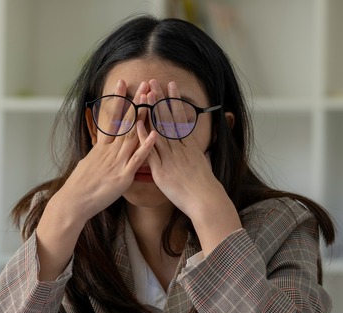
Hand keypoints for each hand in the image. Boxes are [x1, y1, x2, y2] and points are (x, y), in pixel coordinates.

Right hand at [54, 80, 155, 222]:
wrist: (73, 202)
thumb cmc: (80, 186)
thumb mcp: (88, 163)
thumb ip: (98, 154)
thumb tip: (99, 147)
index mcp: (102, 147)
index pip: (111, 117)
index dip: (117, 99)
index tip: (122, 83)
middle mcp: (110, 151)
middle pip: (125, 122)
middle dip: (135, 102)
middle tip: (144, 84)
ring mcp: (117, 162)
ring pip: (133, 135)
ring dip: (143, 117)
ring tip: (152, 100)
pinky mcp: (123, 176)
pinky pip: (137, 159)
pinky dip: (146, 146)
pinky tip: (154, 134)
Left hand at [138, 80, 222, 217]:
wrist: (205, 201)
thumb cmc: (204, 186)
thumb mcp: (203, 164)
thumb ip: (197, 154)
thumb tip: (198, 149)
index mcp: (189, 146)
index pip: (180, 118)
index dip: (174, 101)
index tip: (170, 86)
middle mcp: (180, 148)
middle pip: (168, 119)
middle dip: (161, 100)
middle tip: (154, 82)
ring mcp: (170, 158)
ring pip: (159, 130)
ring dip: (152, 112)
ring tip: (146, 94)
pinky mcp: (161, 170)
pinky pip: (151, 151)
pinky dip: (144, 137)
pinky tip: (138, 124)